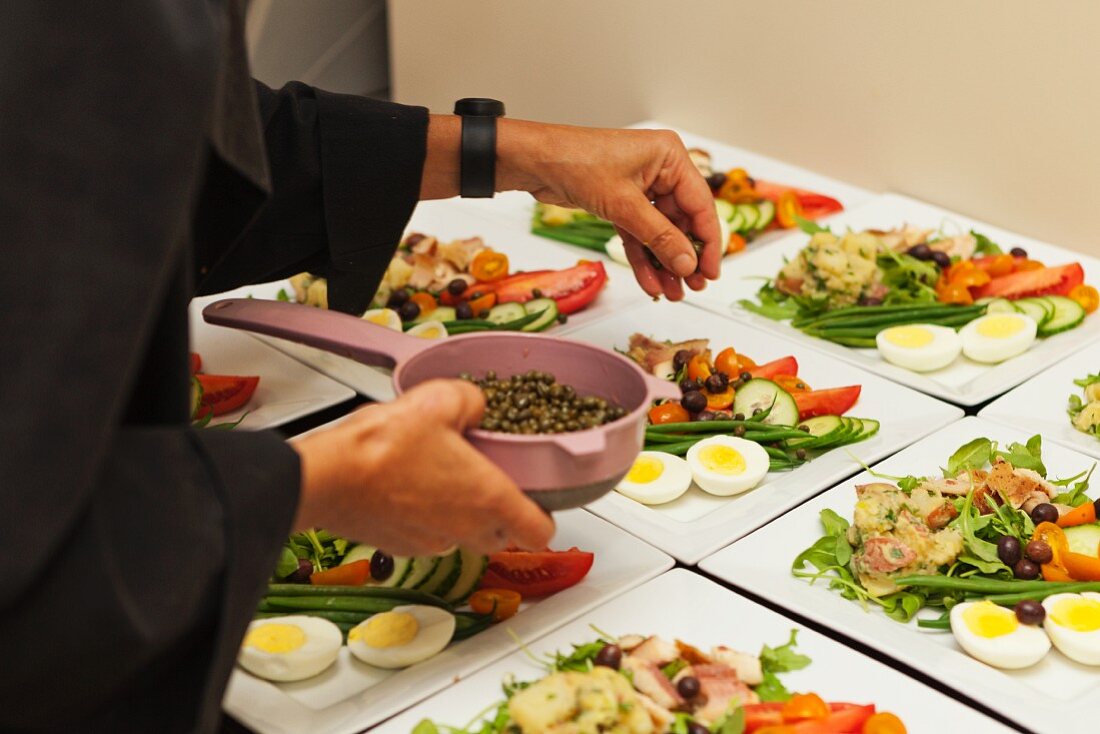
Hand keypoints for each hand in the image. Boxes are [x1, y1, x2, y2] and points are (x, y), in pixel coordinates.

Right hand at [290, 379, 554, 555]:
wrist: (326, 477)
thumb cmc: (383, 446)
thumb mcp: (441, 399)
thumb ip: (472, 401)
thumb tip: (476, 406)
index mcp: (489, 499)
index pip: (540, 532)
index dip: (543, 516)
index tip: (536, 499)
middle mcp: (466, 530)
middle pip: (503, 535)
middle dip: (501, 511)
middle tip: (486, 477)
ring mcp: (432, 543)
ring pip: (464, 536)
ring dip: (462, 513)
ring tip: (442, 476)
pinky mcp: (401, 547)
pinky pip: (429, 536)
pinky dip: (427, 517)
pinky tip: (410, 486)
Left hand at [497, 120, 721, 299]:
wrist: (533, 162)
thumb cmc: (576, 163)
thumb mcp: (624, 205)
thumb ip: (659, 237)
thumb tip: (687, 263)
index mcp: (670, 157)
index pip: (701, 204)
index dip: (708, 243)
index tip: (710, 273)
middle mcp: (660, 169)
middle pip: (682, 221)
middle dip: (683, 257)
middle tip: (692, 288)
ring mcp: (641, 186)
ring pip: (660, 232)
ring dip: (664, 263)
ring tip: (671, 293)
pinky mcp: (621, 202)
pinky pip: (639, 234)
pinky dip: (642, 258)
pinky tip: (649, 282)